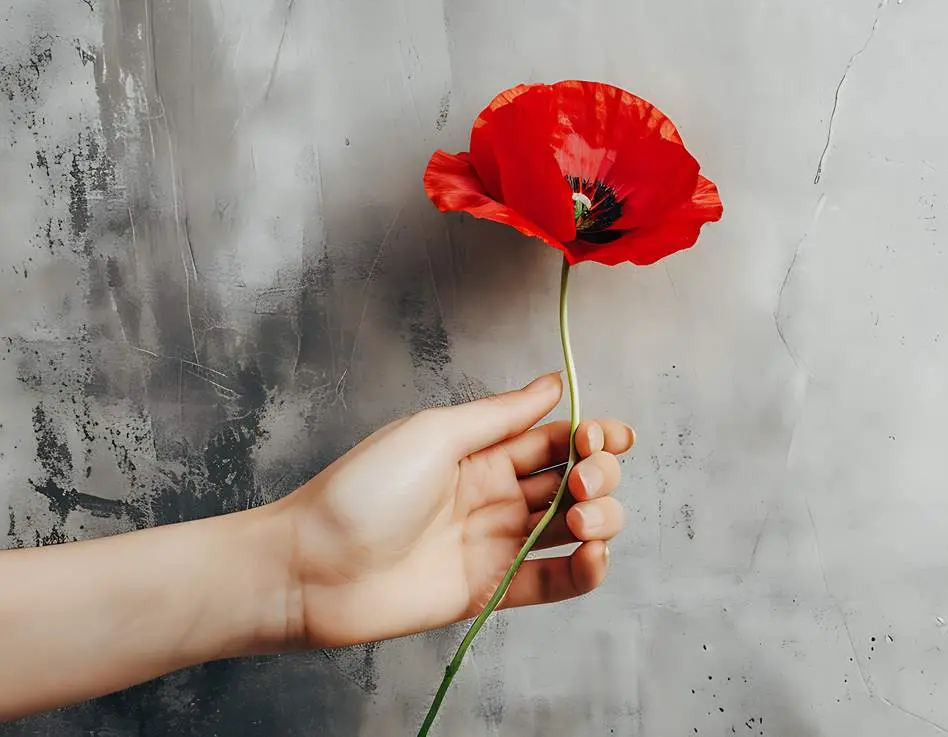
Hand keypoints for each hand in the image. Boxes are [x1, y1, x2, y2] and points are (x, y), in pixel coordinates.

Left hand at [273, 373, 632, 649]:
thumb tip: (555, 383)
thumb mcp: (434, 434)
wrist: (311, 568)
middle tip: (583, 483)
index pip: (558, 441)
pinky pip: (555, 582)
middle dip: (600, 476)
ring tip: (582, 520)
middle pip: (577, 482)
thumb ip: (502, 415)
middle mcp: (498, 497)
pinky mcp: (494, 591)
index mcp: (484, 453)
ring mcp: (498, 545)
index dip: (594, 436)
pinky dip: (587, 572)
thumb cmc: (360, 492)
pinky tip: (592, 556)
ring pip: (577, 529)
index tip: (608, 437)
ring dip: (601, 519)